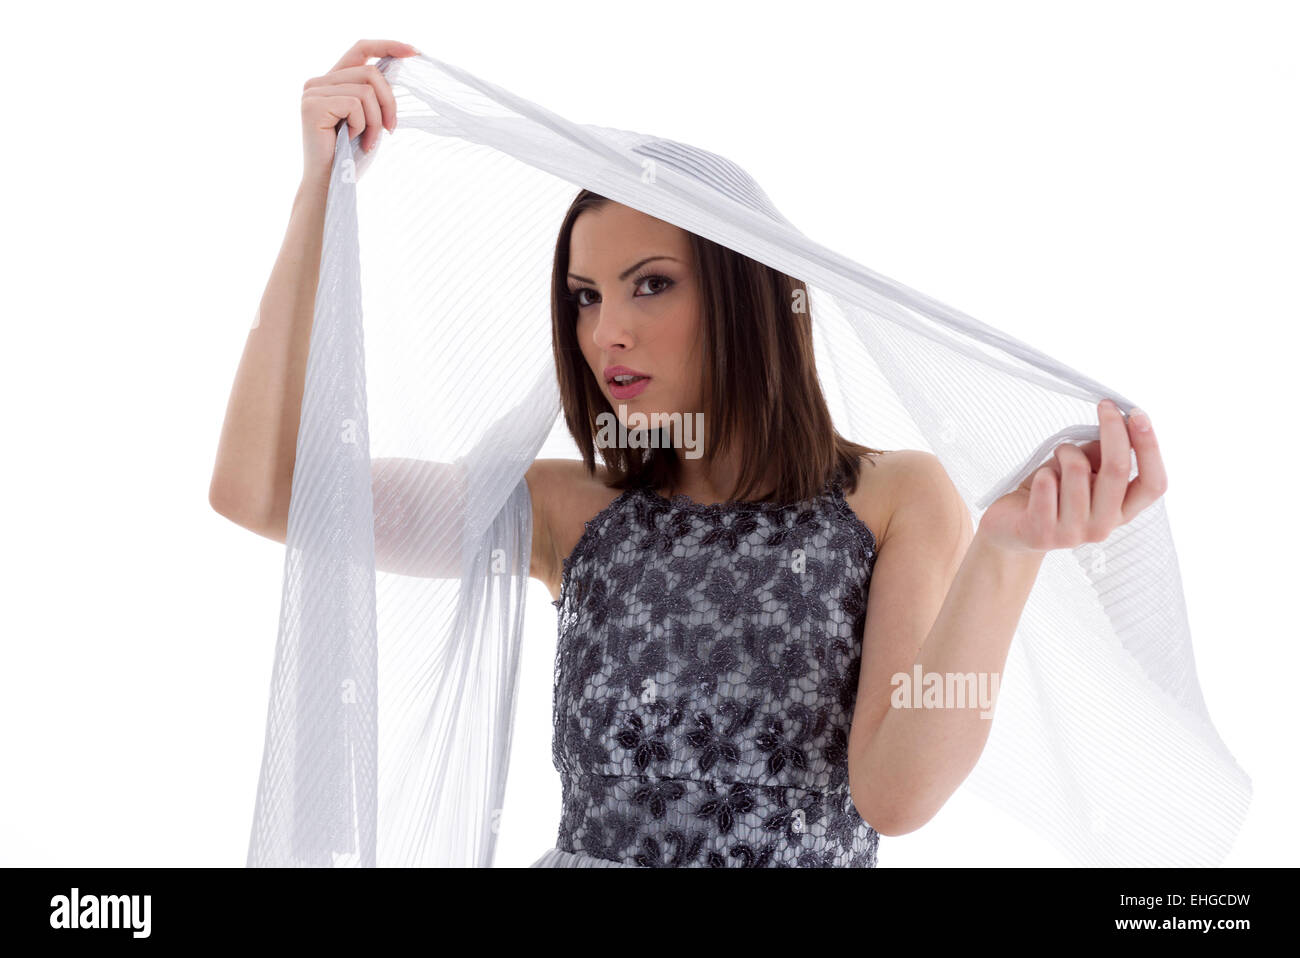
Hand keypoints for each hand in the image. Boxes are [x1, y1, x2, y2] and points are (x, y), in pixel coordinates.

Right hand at [300, 38, 419, 181]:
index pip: (361, 50)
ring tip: (368, 142)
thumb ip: (375, 94)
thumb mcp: (370, 120)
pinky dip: (362, 126)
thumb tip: (396, 69)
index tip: (415, 52)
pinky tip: (352, 140)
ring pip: (366, 89)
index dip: (388, 46)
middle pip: (371, 72)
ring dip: (375, 120)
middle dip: (389, 103)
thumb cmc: (350, 158)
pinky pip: (355, 103)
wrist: (331, 186)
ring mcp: (313, 91)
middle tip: (391, 130)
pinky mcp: (312, 104)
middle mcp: (318, 82)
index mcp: (331, 82)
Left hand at [976, 399, 1167, 554]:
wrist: (1011, 527)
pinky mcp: (1042, 533)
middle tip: (1104, 406)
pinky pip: (1046, 483)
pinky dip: (1042, 473)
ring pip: (1077, 470)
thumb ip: (1103, 455)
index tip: (1137, 414)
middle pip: (1117, 470)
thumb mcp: (1083, 470)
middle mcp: (1103, 527)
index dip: (1150, 447)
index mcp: (1122, 512)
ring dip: (1066, 451)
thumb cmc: (1052, 493)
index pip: (1154, 483)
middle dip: (1112, 430)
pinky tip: (1037, 484)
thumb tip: (1120, 422)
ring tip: (1055, 461)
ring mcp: (1073, 534)